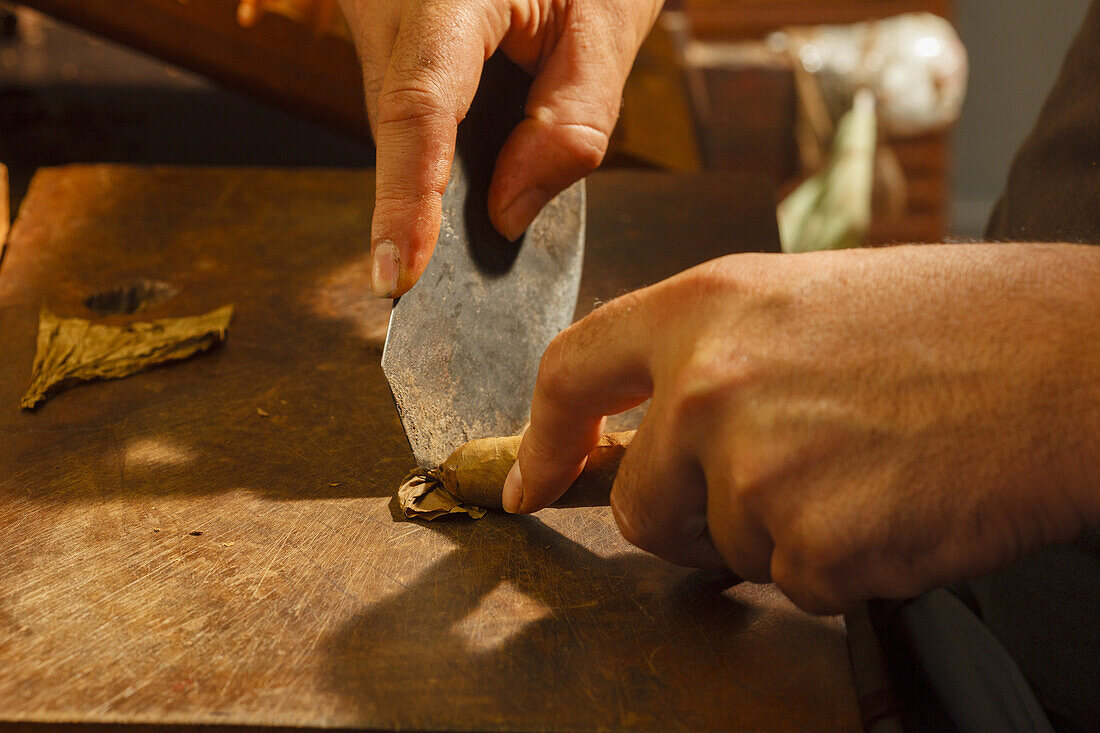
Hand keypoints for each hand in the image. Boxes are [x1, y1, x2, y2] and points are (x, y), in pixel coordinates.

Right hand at [338, 0, 662, 296]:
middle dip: (422, 212)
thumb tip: (509, 215)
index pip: (419, 106)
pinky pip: (410, 113)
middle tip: (436, 291)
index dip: (406, 200)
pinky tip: (466, 189)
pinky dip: (440, 159)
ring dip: (437, 185)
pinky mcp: (393, 43)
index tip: (400, 275)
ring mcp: (383, 24)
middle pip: (399, 129)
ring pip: (401, 128)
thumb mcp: (607, 21)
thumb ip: (571, 123)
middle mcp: (395, 8)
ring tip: (455, 243)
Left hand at [504, 244, 1099, 613]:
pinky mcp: (812, 541)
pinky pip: (795, 585)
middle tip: (777, 487)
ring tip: (860, 473)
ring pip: (720, 551)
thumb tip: (652, 431)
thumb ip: (710, 359)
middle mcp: (711, 383)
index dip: (544, 436)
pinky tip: (892, 506)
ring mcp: (756, 465)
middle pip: (637, 504)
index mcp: (705, 307)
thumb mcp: (802, 301)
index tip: (529, 478)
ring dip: (779, 537)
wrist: (1068, 363)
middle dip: (690, 517)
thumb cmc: (952, 326)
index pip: (573, 371)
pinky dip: (840, 567)